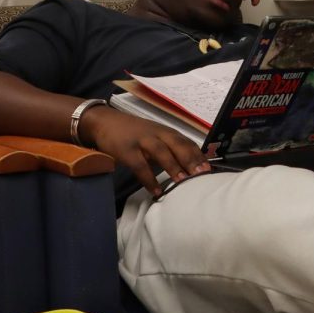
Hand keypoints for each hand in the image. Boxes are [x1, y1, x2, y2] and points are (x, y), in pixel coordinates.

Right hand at [80, 106, 209, 193]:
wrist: (104, 121)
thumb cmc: (134, 132)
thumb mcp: (155, 136)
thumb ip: (171, 148)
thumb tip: (191, 168)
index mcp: (167, 132)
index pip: (187, 142)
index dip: (199, 156)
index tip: (210, 170)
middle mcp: (157, 134)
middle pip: (178, 145)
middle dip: (191, 159)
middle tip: (202, 175)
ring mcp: (142, 140)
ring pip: (161, 152)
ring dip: (174, 166)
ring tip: (183, 182)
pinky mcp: (126, 149)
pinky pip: (140, 165)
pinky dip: (149, 178)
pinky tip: (156, 191)